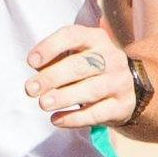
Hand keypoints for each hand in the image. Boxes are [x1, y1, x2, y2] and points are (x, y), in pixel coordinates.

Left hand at [22, 18, 142, 130]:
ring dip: (63, 97)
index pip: (72, 36)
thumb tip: (37, 70)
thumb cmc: (89, 69)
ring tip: (43, 104)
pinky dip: (74, 118)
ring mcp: (119, 81)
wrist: (126, 88)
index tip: (31, 62)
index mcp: (96, 38)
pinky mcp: (122, 105)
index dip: (50, 47)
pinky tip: (56, 119)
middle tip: (31, 89)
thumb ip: (55, 59)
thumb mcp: (75, 55)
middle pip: (80, 66)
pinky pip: (97, 113)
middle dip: (52, 77)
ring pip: (90, 90)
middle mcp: (111, 57)